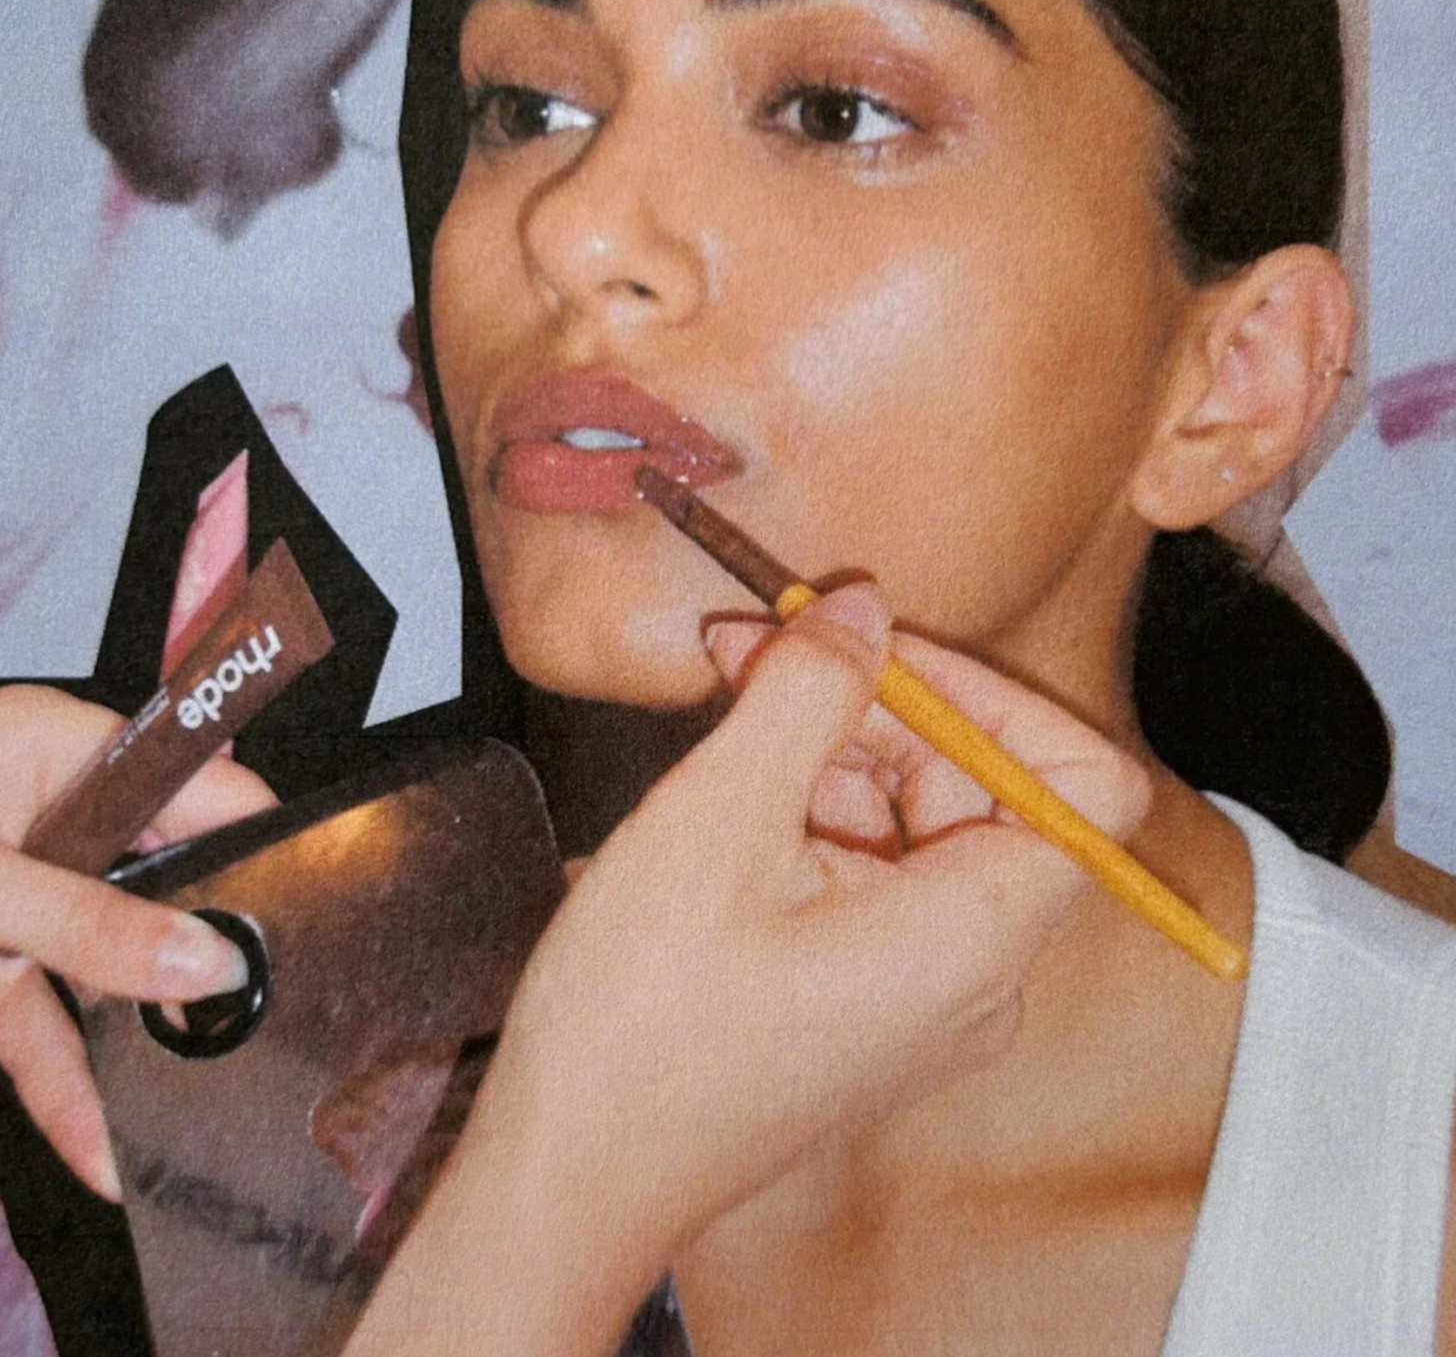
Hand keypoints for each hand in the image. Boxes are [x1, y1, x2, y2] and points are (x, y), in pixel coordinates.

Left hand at [0, 685, 275, 1197]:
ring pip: (101, 969)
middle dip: (205, 957)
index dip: (261, 847)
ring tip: (198, 1109)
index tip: (312, 919)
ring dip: (135, 1041)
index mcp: (65, 751)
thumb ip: (93, 922)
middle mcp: (54, 816)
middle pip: (161, 883)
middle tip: (272, 1026)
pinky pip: (37, 1024)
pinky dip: (63, 1086)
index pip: (205, 787)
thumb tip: (211, 963)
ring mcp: (19, 896)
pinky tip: (100, 1155)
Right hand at [497, 584, 1149, 1239]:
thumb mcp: (718, 822)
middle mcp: (975, 973)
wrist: (568, 1180)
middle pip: (981, 789)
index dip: (998, 698)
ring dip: (828, 747)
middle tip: (760, 649)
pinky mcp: (865, 999)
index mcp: (975, 938)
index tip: (885, 655)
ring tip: (723, 701)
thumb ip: (808, 693)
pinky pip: (869, 872)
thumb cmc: (642, 1023)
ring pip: (913, 823)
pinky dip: (808, 808)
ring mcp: (920, 993)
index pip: (1084, 785)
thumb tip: (863, 608)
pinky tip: (726, 780)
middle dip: (878, 705)